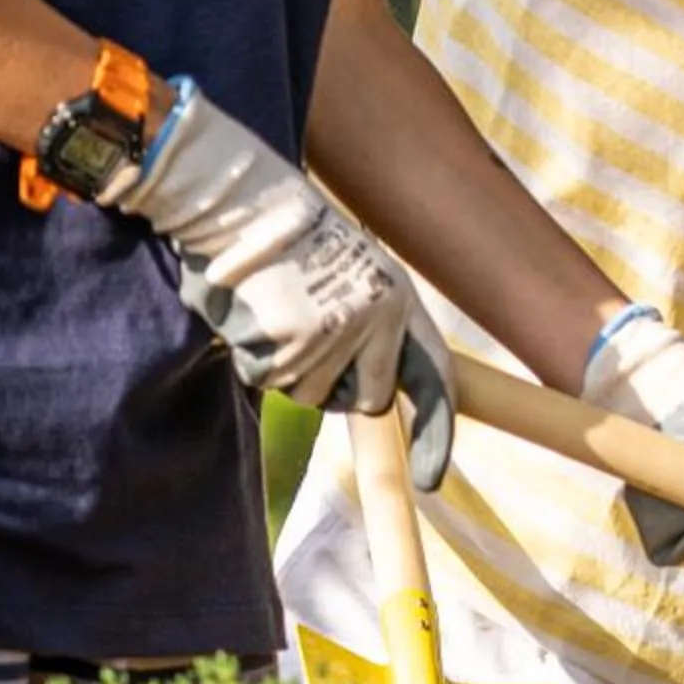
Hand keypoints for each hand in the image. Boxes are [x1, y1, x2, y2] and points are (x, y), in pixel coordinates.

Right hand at [105, 84, 454, 487]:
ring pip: (309, 395)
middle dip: (336, 383)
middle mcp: (377, 320)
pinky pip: (267, 379)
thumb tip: (376, 394)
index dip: (438, 435)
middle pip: (364, 401)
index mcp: (401, 302)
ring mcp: (333, 333)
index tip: (432, 480)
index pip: (437, 382)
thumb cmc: (295, 240)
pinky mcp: (288, 340)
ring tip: (278, 308)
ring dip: (287, 365)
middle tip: (307, 333)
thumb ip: (372, 331)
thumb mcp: (356, 275)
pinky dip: (253, 356)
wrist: (246, 203)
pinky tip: (254, 311)